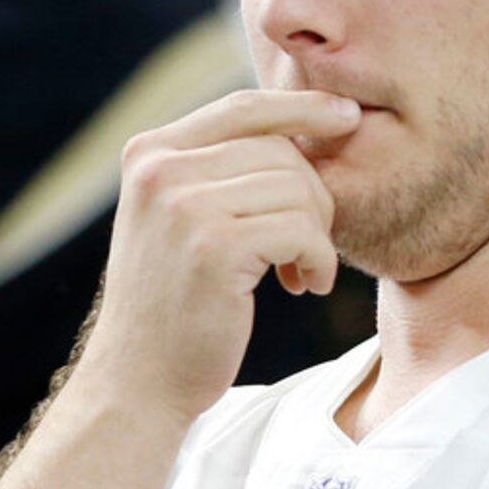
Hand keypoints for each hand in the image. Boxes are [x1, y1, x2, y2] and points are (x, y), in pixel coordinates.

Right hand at [75, 89, 358, 424]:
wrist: (138, 382)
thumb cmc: (174, 306)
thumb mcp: (180, 221)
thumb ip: (219, 172)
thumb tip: (304, 125)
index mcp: (149, 153)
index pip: (244, 107)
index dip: (303, 105)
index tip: (349, 115)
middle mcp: (160, 169)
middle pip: (279, 150)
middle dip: (314, 196)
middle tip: (309, 246)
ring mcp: (184, 205)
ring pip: (297, 189)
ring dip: (318, 234)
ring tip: (302, 271)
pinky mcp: (214, 246)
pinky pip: (302, 230)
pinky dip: (319, 259)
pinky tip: (305, 285)